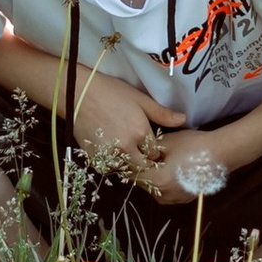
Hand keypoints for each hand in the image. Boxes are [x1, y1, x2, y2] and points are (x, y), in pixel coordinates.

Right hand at [69, 70, 184, 178]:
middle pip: (143, 166)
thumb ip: (162, 113)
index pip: (156, 154)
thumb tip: (183, 120)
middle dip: (144, 161)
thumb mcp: (140, 99)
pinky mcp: (95, 159)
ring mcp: (109, 156)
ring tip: (126, 150)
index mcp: (141, 134)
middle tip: (141, 151)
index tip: (152, 146)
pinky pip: (110, 167)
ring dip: (129, 163)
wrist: (78, 94)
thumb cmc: (112, 92)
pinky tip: (111, 149)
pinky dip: (113, 162)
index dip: (155, 151)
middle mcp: (127, 149)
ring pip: (126, 169)